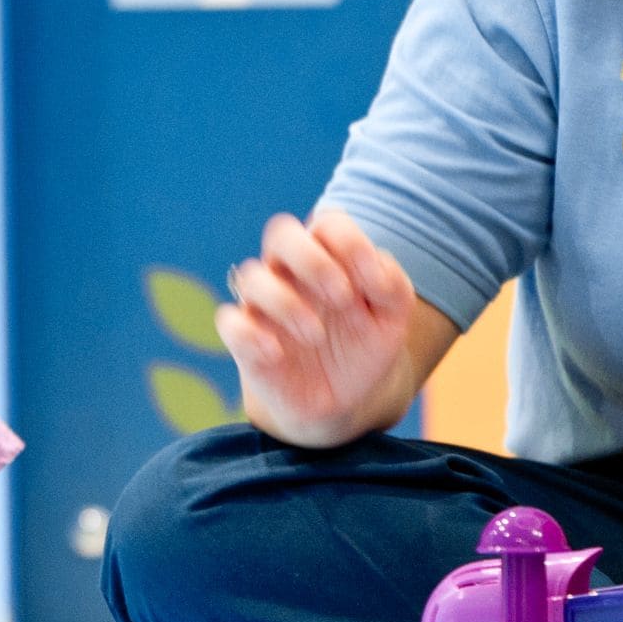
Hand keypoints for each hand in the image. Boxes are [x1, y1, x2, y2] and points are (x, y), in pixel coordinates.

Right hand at [219, 211, 418, 447]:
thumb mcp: (392, 316)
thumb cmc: (365, 344)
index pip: (328, 223)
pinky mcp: (246, 339)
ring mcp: (264, 304)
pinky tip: (277, 352)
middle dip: (312, 260)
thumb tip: (372, 270)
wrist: (346, 398)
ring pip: (252, 276)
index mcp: (327, 256)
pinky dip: (250, 334)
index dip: (350, 242)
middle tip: (342, 297)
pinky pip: (229, 321)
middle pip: (281, 232)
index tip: (373, 282)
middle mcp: (290, 272)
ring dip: (287, 303)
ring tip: (316, 335)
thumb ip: (393, 283)